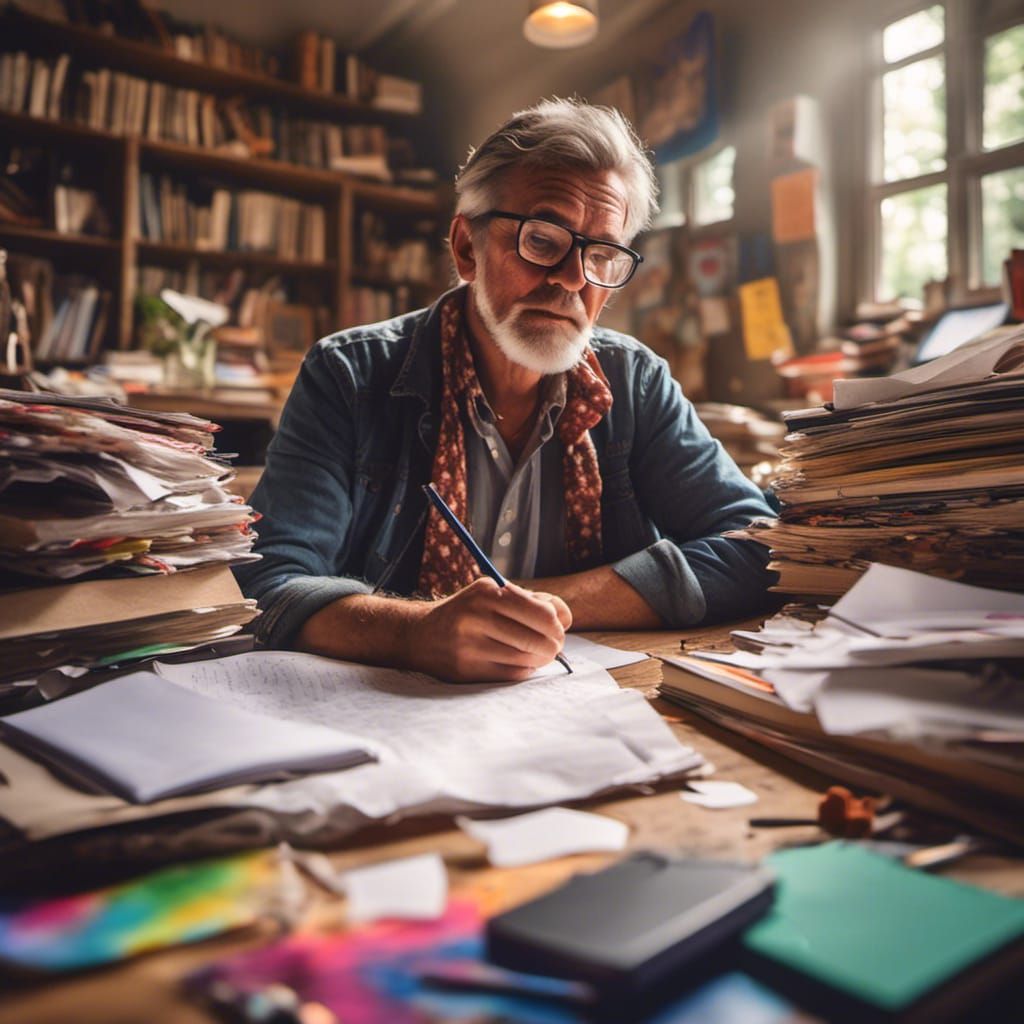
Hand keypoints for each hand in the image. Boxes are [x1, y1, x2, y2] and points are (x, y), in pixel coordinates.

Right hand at [408, 578, 567, 683]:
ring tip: (540, 655)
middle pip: (538, 639)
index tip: (558, 628)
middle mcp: (477, 617)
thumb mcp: (494, 593)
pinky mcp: (467, 671)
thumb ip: (532, 601)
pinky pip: (512, 675)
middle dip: (554, 645)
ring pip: (527, 659)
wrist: (421, 634)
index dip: (558, 624)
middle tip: (554, 646)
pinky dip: (525, 670)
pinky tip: (521, 663)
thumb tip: (567, 618)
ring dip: (541, 659)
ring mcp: (470, 646)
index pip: (542, 613)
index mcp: (488, 593)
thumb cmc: (469, 612)